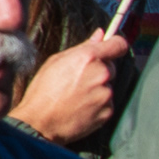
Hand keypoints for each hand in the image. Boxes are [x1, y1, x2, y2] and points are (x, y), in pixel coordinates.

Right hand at [9, 30, 130, 145]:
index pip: (118, 44)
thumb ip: (82, 47)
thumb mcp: (56, 61)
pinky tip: (80, 107)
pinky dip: (97, 104)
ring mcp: (106, 94)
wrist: (40, 123)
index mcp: (88, 57)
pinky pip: (107, 102)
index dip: (115, 45)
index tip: (111, 47)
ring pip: (108, 85)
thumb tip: (100, 35)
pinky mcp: (108, 111)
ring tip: (76, 96)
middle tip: (78, 79)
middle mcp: (102, 74)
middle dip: (99, 70)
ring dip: (97, 88)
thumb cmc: (43, 91)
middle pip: (111, 66)